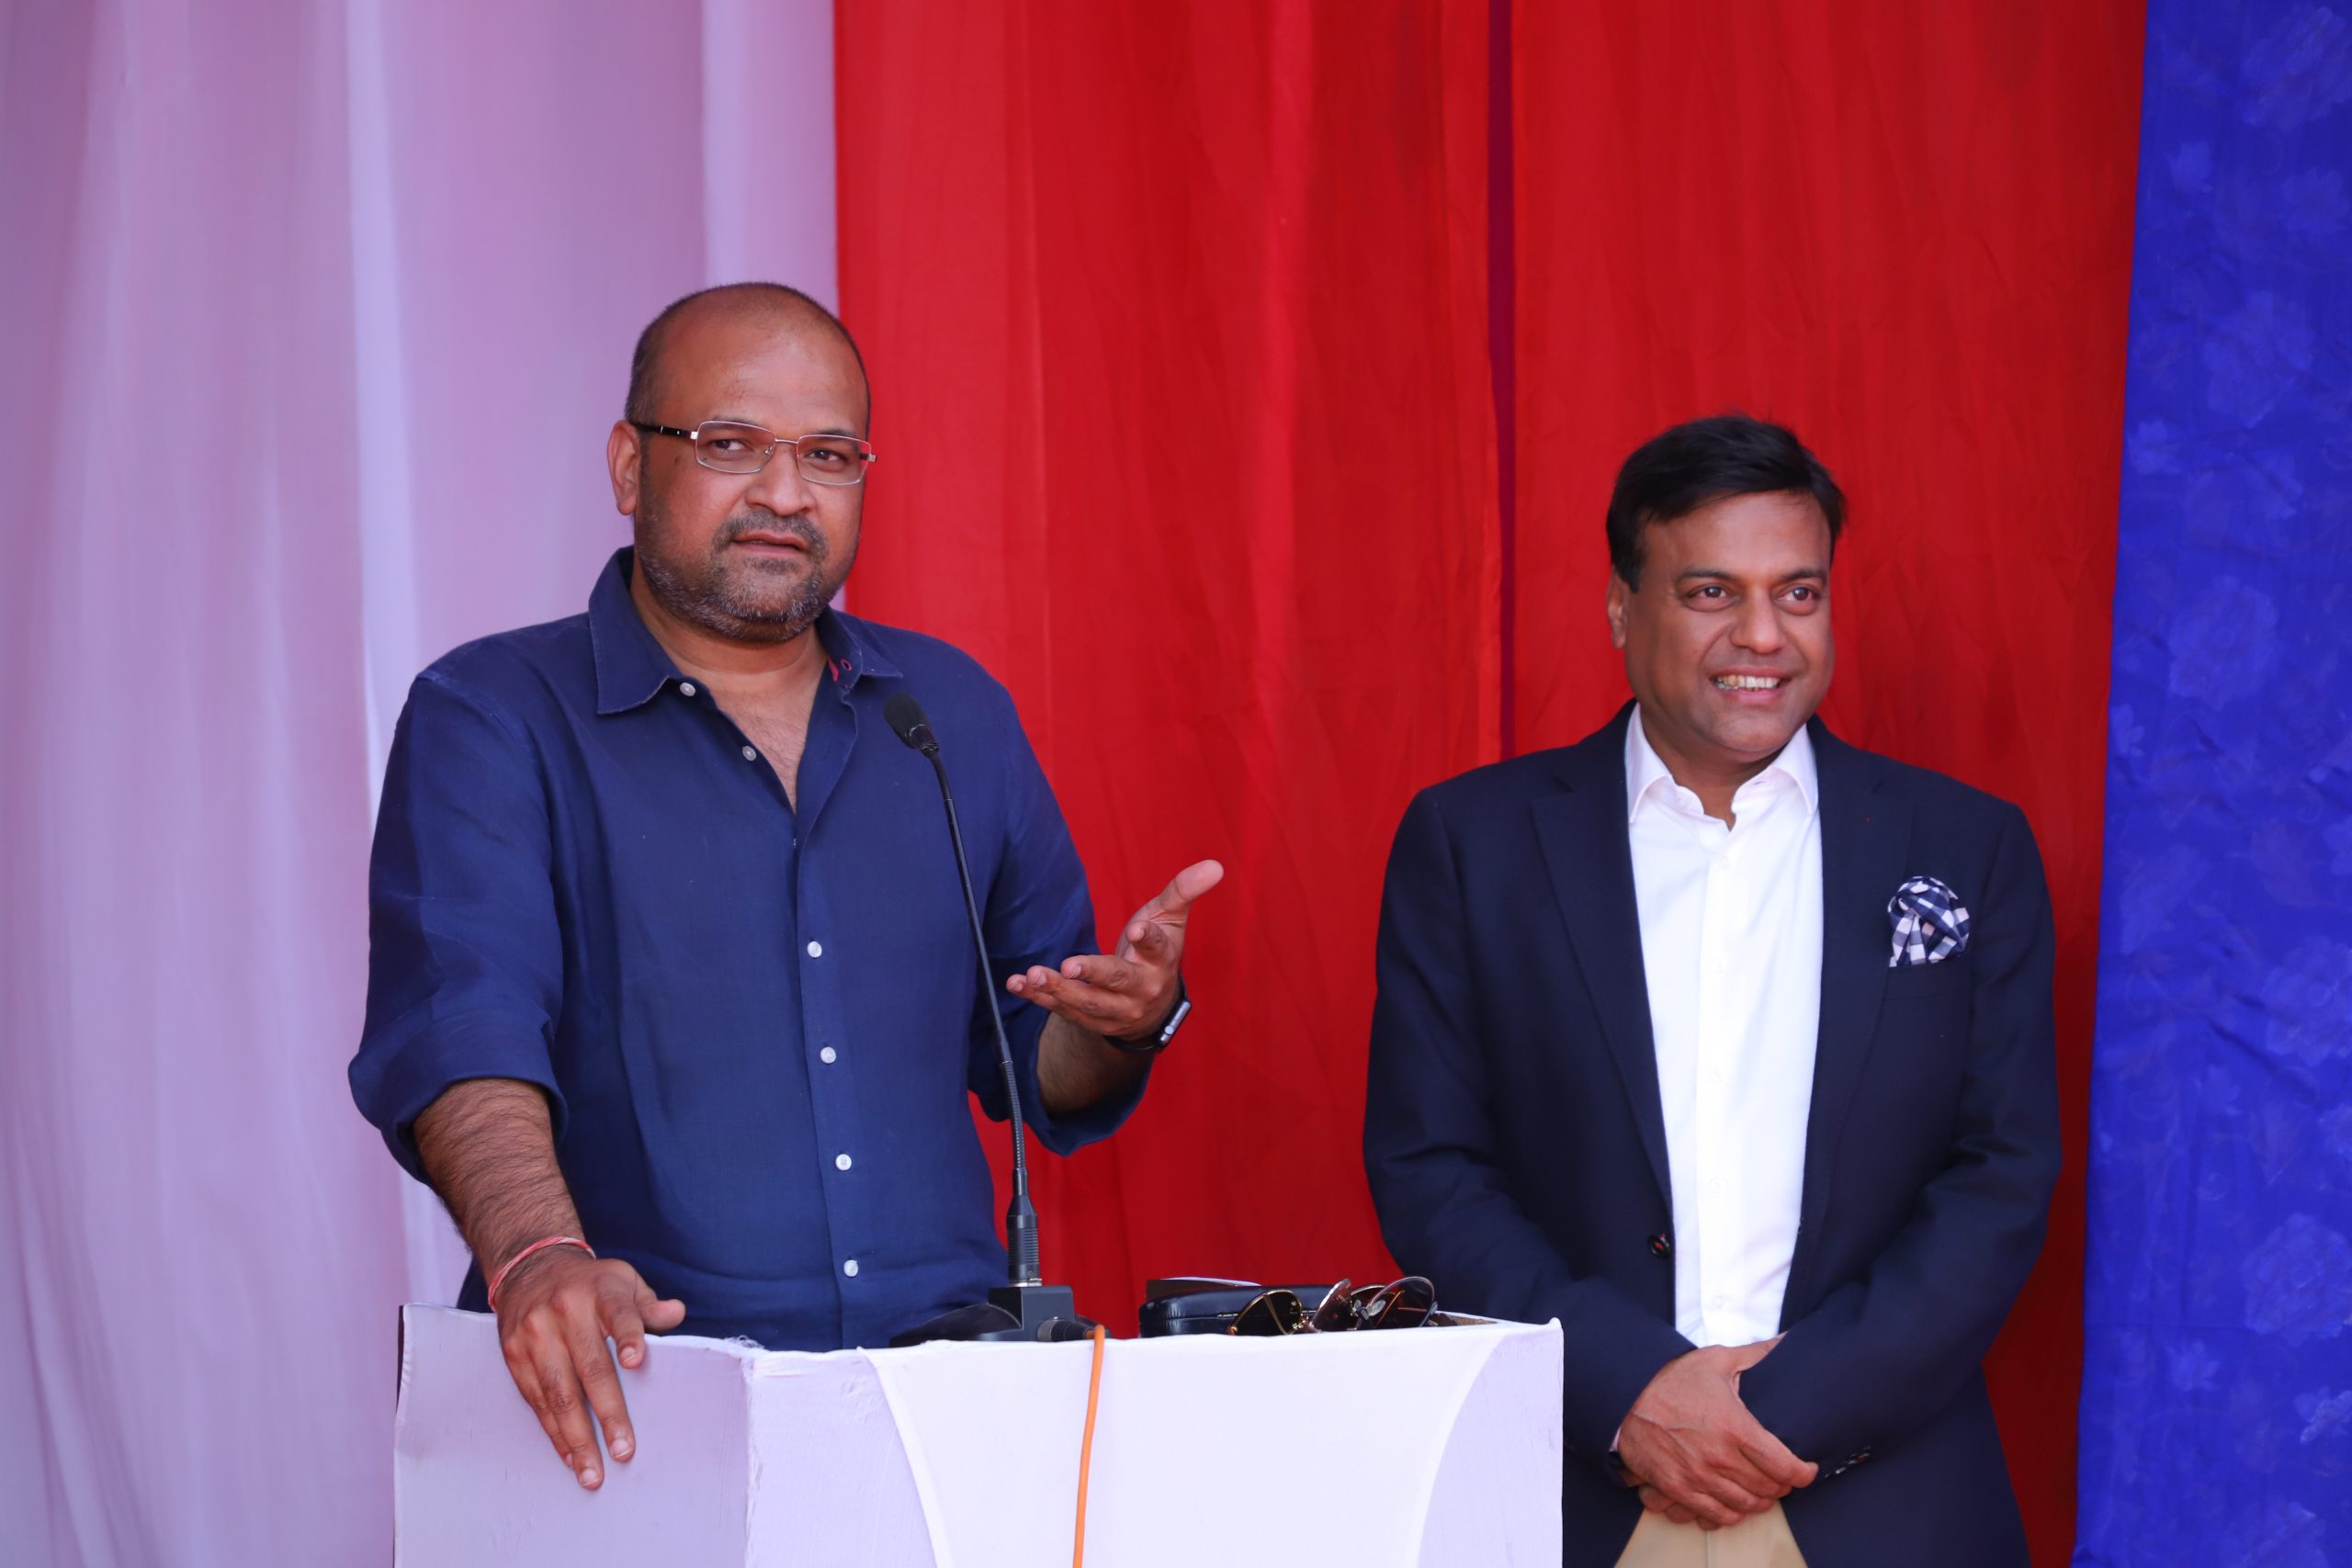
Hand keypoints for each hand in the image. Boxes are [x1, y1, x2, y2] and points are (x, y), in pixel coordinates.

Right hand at [494, 1246, 686, 1487]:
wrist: (528, 1266)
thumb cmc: (589, 1283)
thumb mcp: (623, 1280)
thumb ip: (648, 1304)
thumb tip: (675, 1314)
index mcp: (600, 1291)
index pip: (619, 1313)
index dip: (627, 1336)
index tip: (635, 1361)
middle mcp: (565, 1311)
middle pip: (589, 1366)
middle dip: (607, 1413)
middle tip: (623, 1450)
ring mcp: (535, 1334)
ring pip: (558, 1392)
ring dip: (575, 1437)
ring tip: (592, 1472)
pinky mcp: (514, 1355)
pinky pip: (535, 1400)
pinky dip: (553, 1431)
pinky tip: (569, 1454)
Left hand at [1007, 859, 1222, 1039]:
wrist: (1151, 1007)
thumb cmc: (1157, 950)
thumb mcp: (1172, 919)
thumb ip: (1185, 891)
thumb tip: (1215, 865)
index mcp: (1162, 962)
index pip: (1158, 950)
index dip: (1148, 940)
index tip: (1137, 930)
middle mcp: (1141, 989)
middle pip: (1117, 981)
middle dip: (1093, 974)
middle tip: (1069, 965)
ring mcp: (1116, 1010)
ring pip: (1086, 1002)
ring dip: (1057, 990)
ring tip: (1033, 974)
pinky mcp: (1092, 1020)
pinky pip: (1063, 1011)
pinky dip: (1039, 998)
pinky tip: (1017, 983)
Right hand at [1615, 1338, 1814, 1528]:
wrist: (1625, 1395)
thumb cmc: (1672, 1378)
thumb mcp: (1716, 1361)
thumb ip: (1756, 1355)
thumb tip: (1785, 1342)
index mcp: (1735, 1427)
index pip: (1784, 1465)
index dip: (1803, 1473)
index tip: (1807, 1470)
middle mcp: (1719, 1457)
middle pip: (1767, 1488)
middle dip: (1782, 1486)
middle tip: (1783, 1478)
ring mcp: (1697, 1476)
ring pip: (1745, 1505)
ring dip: (1760, 1502)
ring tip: (1763, 1491)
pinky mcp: (1677, 1488)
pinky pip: (1714, 1515)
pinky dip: (1731, 1514)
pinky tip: (1735, 1504)